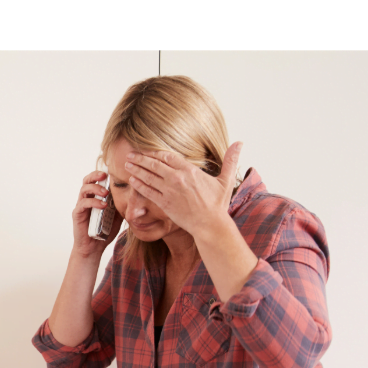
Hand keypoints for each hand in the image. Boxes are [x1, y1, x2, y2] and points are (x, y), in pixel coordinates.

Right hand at [71, 169, 118, 258]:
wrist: (93, 248)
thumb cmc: (104, 232)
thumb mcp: (118, 217)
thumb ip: (122, 205)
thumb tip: (136, 195)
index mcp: (95, 197)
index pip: (96, 180)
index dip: (103, 174)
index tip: (114, 172)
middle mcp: (86, 199)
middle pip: (87, 180)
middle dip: (95, 175)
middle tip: (105, 176)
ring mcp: (81, 206)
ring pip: (84, 189)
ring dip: (95, 188)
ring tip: (106, 193)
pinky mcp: (77, 214)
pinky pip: (83, 204)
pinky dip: (94, 202)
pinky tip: (103, 206)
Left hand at [124, 142, 243, 236]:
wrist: (209, 224)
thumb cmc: (218, 204)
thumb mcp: (225, 180)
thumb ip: (230, 160)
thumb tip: (240, 143)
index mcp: (190, 171)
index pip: (168, 156)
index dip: (155, 153)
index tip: (147, 150)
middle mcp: (177, 179)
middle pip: (155, 164)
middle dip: (141, 159)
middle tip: (130, 155)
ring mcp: (169, 191)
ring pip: (148, 177)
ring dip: (136, 170)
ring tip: (127, 165)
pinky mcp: (164, 204)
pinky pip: (148, 192)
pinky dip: (138, 185)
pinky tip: (131, 181)